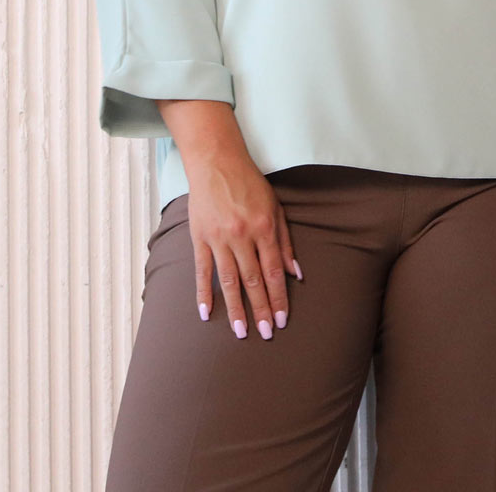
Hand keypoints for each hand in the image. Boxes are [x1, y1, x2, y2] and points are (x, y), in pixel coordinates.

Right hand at [186, 154, 302, 340]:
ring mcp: (219, 237)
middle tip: (266, 334)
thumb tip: (295, 273)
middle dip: (261, 309)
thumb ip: (285, 241)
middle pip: (253, 280)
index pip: (273, 271)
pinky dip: (203, 293)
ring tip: (241, 332)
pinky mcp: (200, 237)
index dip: (278, 298)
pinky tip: (207, 313)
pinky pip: (202, 270)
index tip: (282, 319)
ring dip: (236, 308)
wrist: (217, 162)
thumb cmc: (249, 184)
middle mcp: (242, 235)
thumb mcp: (275, 207)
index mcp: (264, 227)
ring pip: (228, 281)